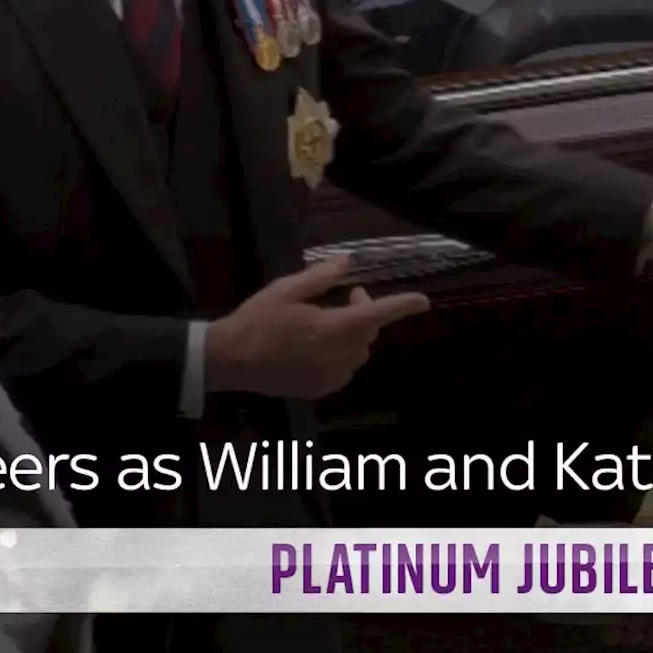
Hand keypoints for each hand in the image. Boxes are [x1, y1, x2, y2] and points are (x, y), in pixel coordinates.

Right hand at [204, 255, 429, 397]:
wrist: (229, 361)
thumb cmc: (257, 320)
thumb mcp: (286, 289)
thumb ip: (321, 277)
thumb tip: (348, 262)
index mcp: (331, 327)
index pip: (377, 314)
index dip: (403, 306)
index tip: (423, 301)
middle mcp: (337, 355)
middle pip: (369, 332)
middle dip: (366, 311)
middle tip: (347, 295)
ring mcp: (330, 376)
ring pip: (359, 351)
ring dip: (354, 334)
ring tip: (328, 321)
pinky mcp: (320, 389)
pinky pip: (344, 369)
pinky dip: (341, 354)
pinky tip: (317, 346)